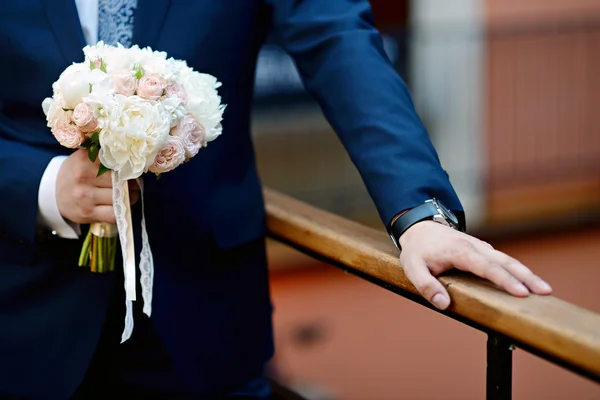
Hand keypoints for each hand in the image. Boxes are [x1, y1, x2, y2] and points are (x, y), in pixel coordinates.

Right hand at [56, 149, 139, 224]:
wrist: (53, 191)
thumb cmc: (77, 172)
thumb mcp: (86, 158)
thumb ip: (105, 157)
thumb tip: (132, 163)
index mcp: (85, 159)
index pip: (117, 164)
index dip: (129, 169)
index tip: (133, 172)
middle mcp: (83, 176)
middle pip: (120, 181)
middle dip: (132, 185)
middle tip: (136, 185)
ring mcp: (84, 196)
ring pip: (118, 198)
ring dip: (130, 198)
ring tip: (131, 195)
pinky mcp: (87, 212)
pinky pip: (113, 214)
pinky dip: (122, 212)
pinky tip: (122, 207)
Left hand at [399, 221, 552, 309]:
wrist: (418, 227)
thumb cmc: (417, 250)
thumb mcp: (412, 268)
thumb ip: (426, 286)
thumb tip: (443, 304)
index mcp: (459, 251)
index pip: (486, 267)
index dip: (504, 280)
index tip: (521, 292)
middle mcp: (474, 246)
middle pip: (504, 261)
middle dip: (526, 276)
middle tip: (545, 292)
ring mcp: (480, 246)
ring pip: (507, 259)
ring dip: (526, 273)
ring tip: (544, 289)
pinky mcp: (482, 249)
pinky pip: (502, 259)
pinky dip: (517, 269)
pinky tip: (528, 281)